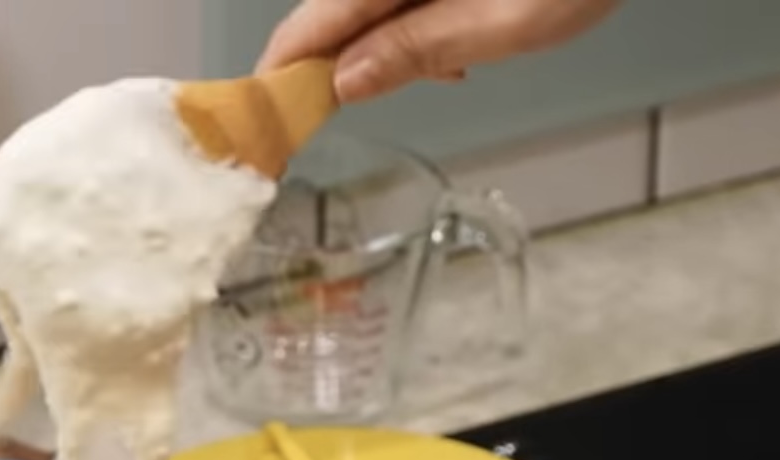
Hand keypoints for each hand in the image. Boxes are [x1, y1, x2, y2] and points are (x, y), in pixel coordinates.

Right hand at [258, 0, 622, 102]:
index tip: (269, 127)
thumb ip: (418, 48)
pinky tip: (461, 31)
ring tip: (448, 66)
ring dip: (384, 38)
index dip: (281, 79)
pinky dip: (415, 11)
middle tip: (362, 111)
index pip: (309, 24)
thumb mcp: (510, 20)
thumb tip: (343, 83)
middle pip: (332, 8)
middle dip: (338, 62)